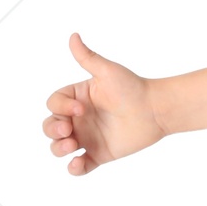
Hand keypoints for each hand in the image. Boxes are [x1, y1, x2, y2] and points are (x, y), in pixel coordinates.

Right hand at [42, 33, 164, 175]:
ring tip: (72, 146)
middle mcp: (78, 118)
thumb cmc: (133, 87)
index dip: (59, 108)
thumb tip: (73, 36)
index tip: (80, 110)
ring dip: (58, 149)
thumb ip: (88, 57)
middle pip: (50, 127)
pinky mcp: (99, 154)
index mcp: (77, 98)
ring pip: (59, 147)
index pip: (54, 104)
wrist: (156, 109)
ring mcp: (87, 137)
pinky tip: (77, 164)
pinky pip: (80, 166)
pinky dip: (74, 169)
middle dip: (52, 130)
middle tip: (67, 131)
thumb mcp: (108, 72)